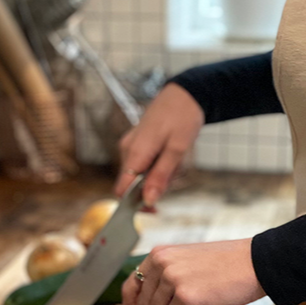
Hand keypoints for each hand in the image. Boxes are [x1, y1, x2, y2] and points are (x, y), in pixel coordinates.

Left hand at [112, 239, 265, 304]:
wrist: (256, 263)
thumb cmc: (229, 264)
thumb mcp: (190, 261)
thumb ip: (170, 276)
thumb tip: (155, 304)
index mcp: (161, 255)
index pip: (134, 285)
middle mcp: (162, 264)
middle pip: (142, 304)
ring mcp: (173, 280)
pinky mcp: (186, 297)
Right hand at [115, 83, 204, 206]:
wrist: (184, 94)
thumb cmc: (182, 119)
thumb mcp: (177, 150)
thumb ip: (161, 176)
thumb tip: (148, 200)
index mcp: (135, 153)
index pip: (121, 190)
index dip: (134, 204)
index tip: (155, 210)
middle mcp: (127, 150)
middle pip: (134, 184)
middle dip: (155, 186)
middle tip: (177, 172)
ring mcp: (131, 145)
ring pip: (141, 175)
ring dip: (160, 175)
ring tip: (177, 157)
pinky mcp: (137, 143)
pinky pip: (145, 164)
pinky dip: (159, 165)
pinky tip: (172, 153)